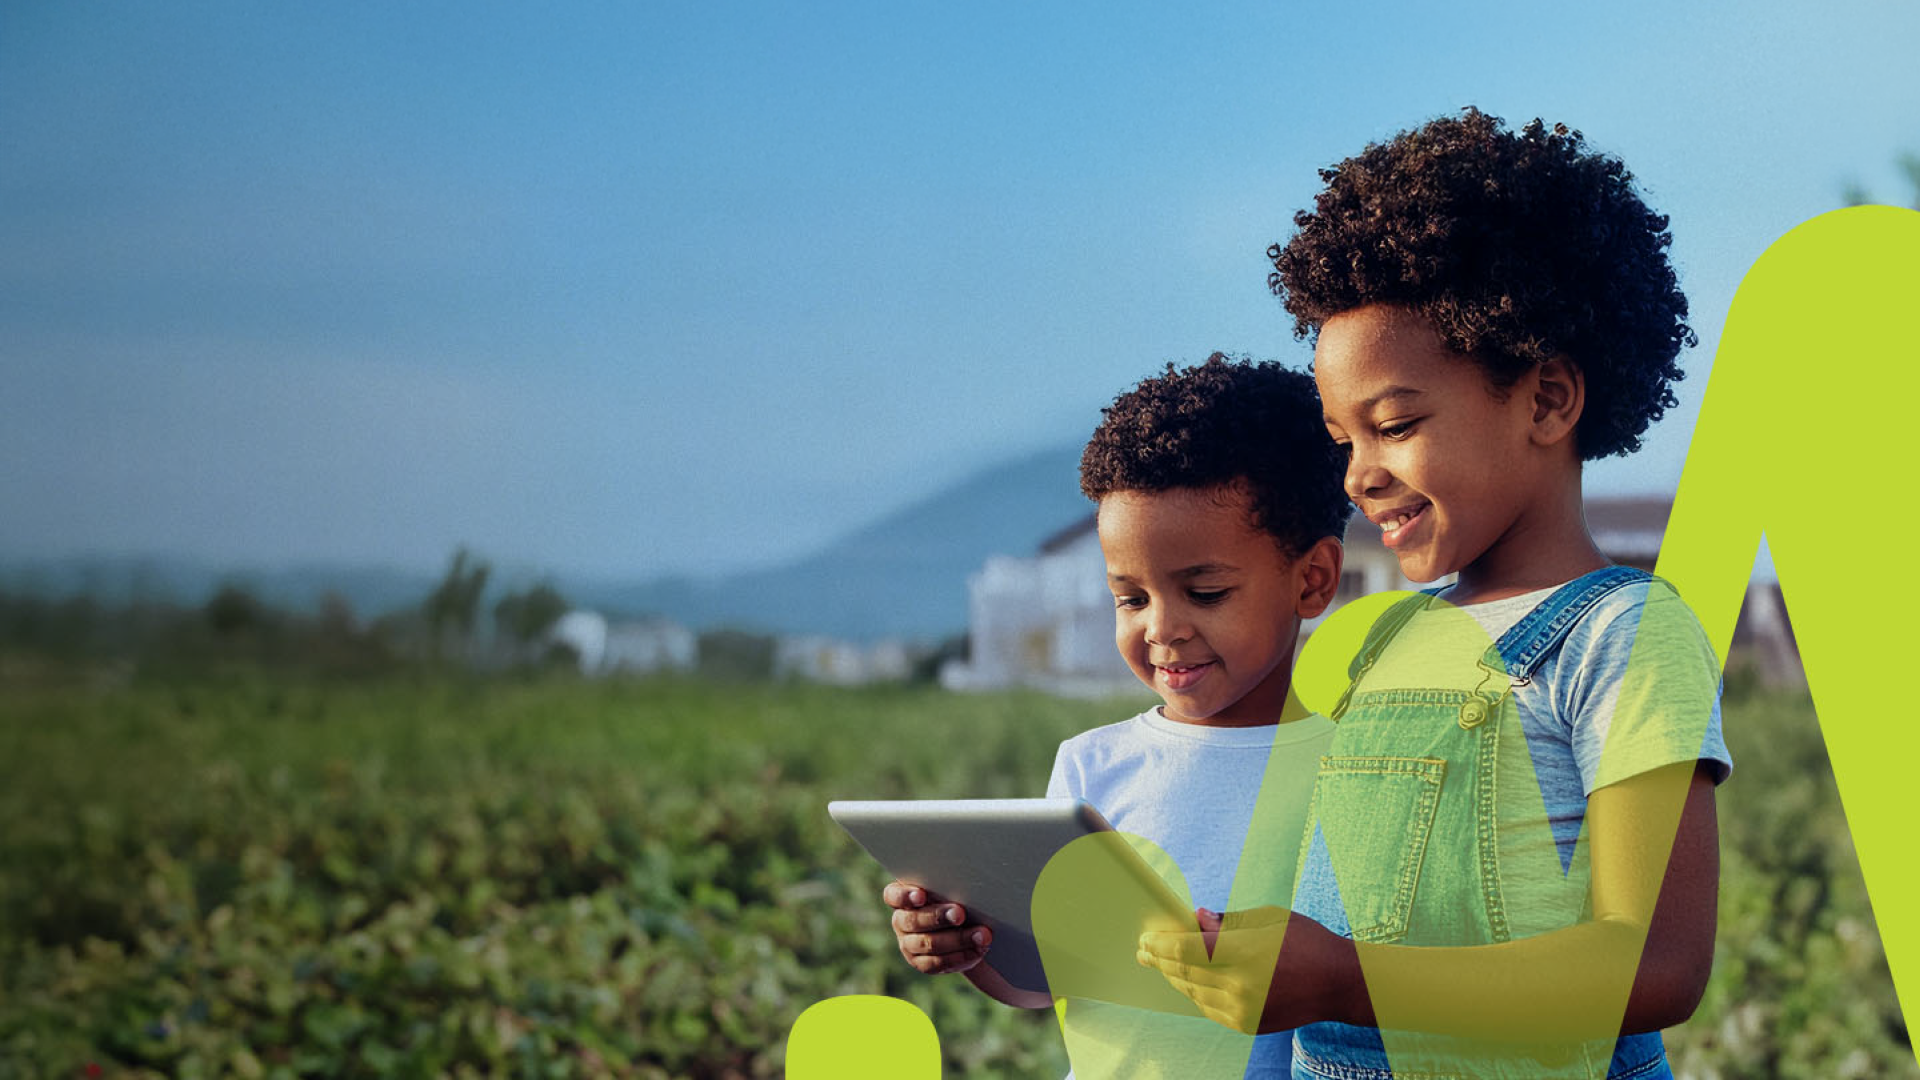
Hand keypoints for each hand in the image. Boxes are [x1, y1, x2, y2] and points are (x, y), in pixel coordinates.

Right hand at [883, 880, 991, 974]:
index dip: (905, 896)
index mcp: (902, 897)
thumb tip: (967, 885)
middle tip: (960, 914)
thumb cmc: (956, 897)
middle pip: (912, 921)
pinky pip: (936, 963)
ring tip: (981, 935)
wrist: (966, 926)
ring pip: (927, 943)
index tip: (922, 895)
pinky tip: (976, 950)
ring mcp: (908, 944)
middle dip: (938, 917)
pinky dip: (959, 957)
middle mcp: (901, 921)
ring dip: (957, 939)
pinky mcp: (920, 962)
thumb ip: (950, 886)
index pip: (893, 895)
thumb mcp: (951, 889)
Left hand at [1137, 906, 1353, 1034]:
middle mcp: (1241, 986)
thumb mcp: (1268, 919)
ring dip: (1174, 978)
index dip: (1160, 945)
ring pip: (1194, 993)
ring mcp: (1244, 1010)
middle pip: (1185, 974)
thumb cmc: (1306, 941)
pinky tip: (1186, 982)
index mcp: (1246, 953)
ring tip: (1158, 964)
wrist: (1341, 983)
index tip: (1145, 939)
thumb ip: (1226, 922)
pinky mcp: (1248, 1024)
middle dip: (1159, 961)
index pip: (1187, 951)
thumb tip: (1195, 919)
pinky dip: (1194, 994)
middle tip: (1142, 950)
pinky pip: (1209, 1009)